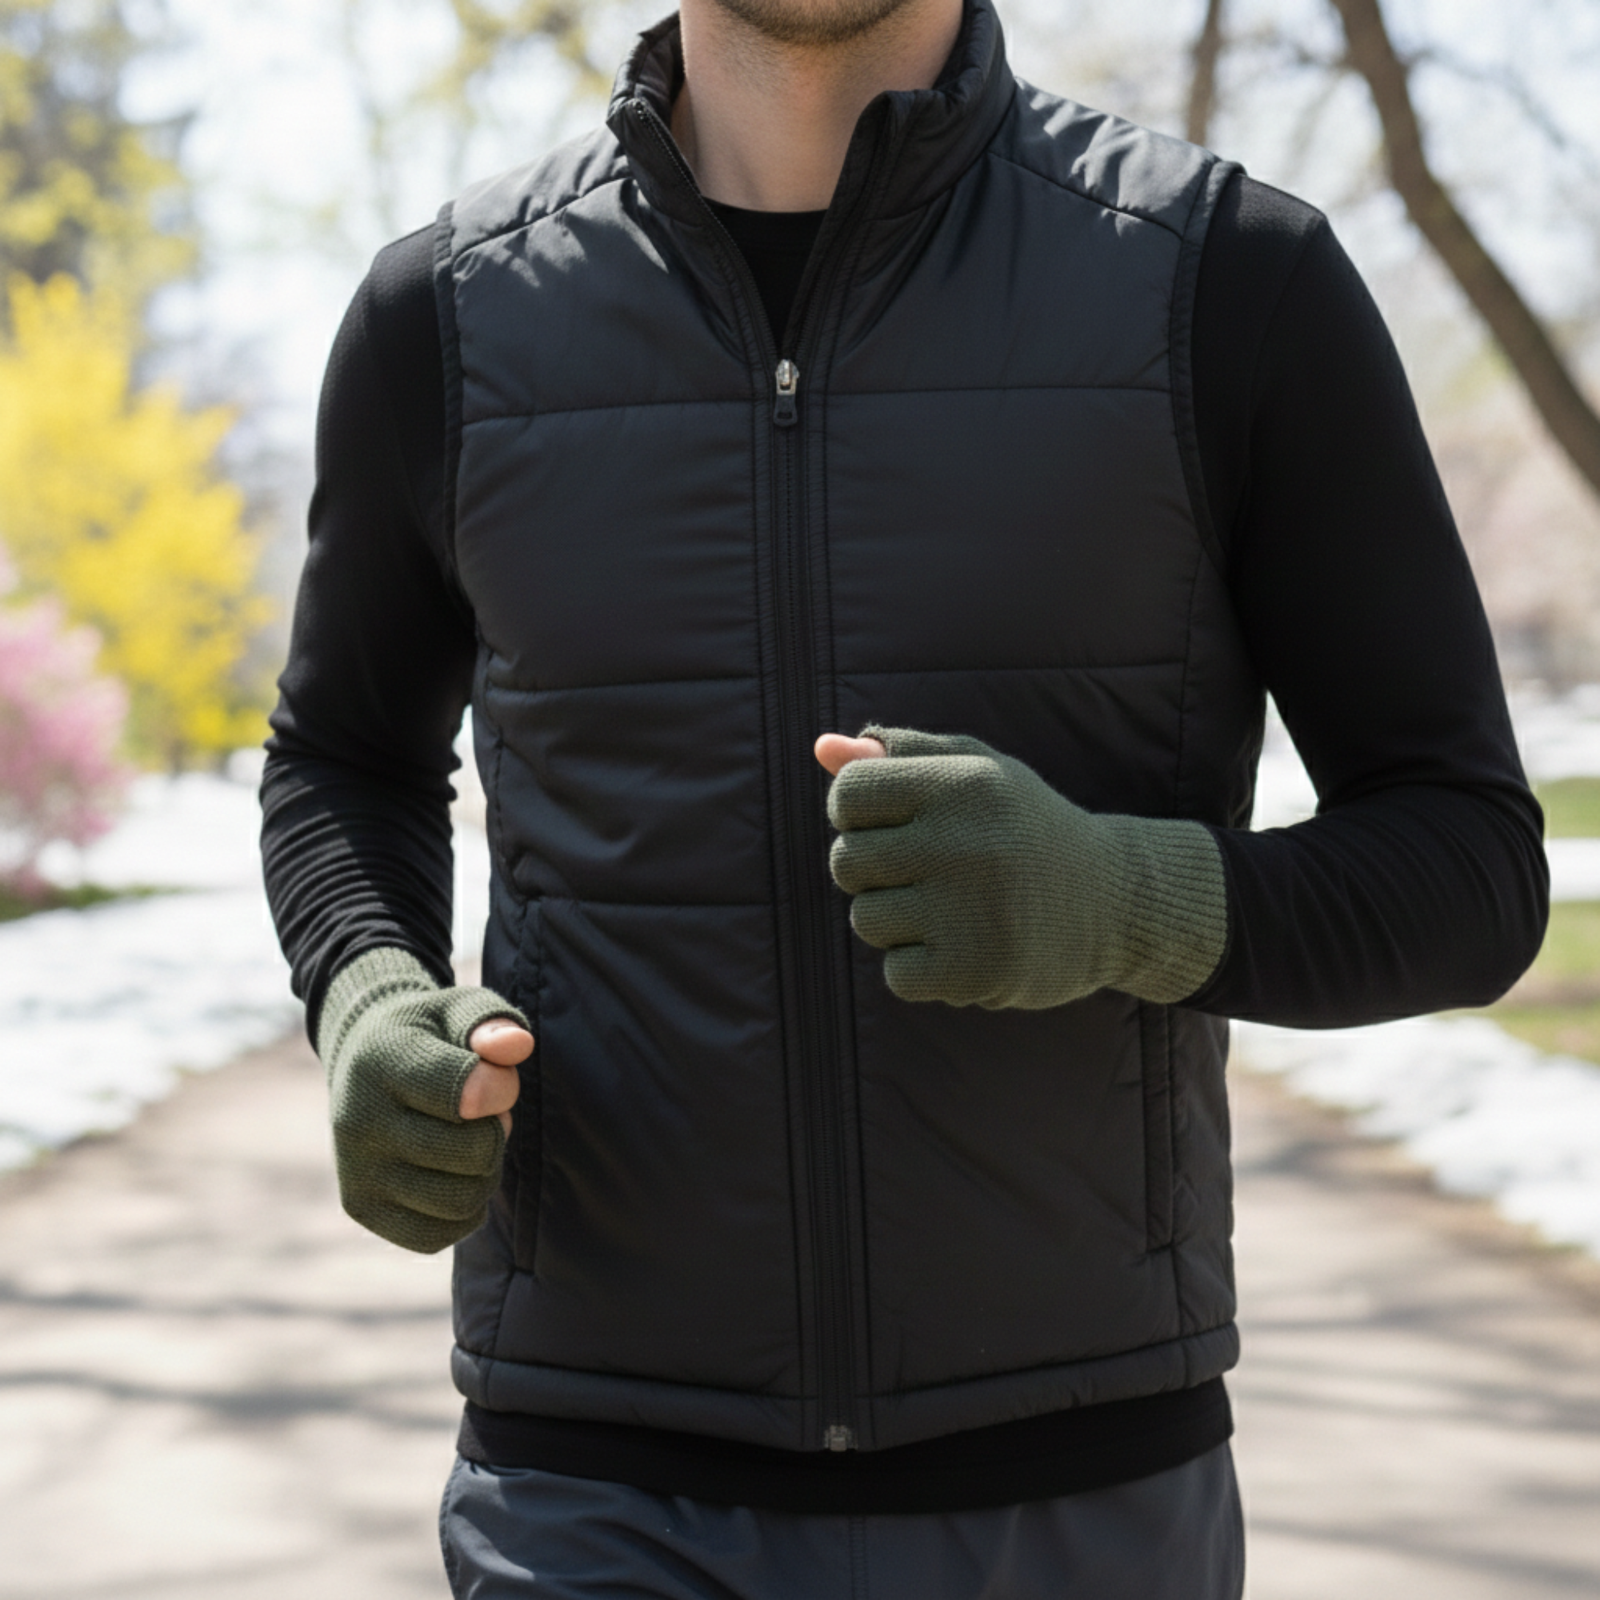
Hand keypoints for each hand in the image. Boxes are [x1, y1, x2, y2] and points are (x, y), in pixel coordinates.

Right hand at [318, 949, 534, 1252]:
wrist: (360, 1062)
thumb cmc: (427, 1035)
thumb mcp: (458, 1009)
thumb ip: (492, 1021)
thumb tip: (515, 1047)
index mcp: (382, 1061)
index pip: (470, 1095)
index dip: (500, 1088)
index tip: (491, 1074)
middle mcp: (359, 1120)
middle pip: (475, 1153)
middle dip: (496, 1130)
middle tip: (482, 1112)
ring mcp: (356, 1170)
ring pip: (462, 1199)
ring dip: (484, 1172)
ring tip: (467, 1140)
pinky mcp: (362, 1208)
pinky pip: (439, 1235)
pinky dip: (462, 1210)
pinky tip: (451, 1174)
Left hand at [817, 727, 1226, 1008]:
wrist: (1113, 902)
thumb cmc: (1023, 827)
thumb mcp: (975, 771)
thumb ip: (898, 755)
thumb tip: (822, 747)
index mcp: (962, 782)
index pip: (849, 795)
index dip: (858, 812)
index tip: (893, 823)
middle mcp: (965, 842)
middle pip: (847, 861)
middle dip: (875, 869)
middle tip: (930, 871)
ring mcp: (970, 910)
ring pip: (867, 921)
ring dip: (897, 922)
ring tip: (954, 909)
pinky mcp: (974, 971)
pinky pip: (896, 975)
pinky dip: (921, 969)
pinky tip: (964, 947)